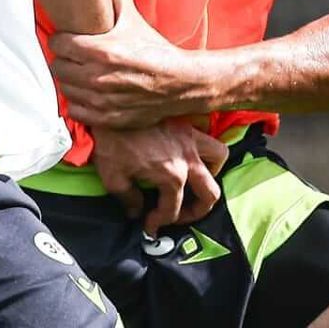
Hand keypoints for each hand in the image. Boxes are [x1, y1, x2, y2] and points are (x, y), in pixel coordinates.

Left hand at [51, 0, 219, 127]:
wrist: (179, 82)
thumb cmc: (154, 49)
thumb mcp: (133, 17)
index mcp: (101, 50)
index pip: (57, 44)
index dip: (60, 40)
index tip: (66, 39)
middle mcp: (98, 77)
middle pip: (57, 67)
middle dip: (64, 60)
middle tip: (73, 57)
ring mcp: (101, 101)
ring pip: (65, 89)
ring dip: (70, 81)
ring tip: (80, 74)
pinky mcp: (107, 118)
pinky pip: (75, 110)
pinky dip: (79, 102)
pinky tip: (88, 92)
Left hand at [90, 120, 230, 230]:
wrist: (110, 104)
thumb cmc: (111, 140)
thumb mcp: (113, 177)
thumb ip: (128, 199)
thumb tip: (136, 211)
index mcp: (172, 176)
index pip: (172, 209)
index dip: (159, 222)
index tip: (148, 225)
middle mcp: (188, 159)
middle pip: (210, 194)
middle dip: (197, 211)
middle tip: (178, 214)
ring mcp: (191, 139)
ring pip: (218, 159)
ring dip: (210, 174)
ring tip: (194, 181)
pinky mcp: (186, 124)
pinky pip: (208, 138)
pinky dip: (205, 150)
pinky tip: (188, 155)